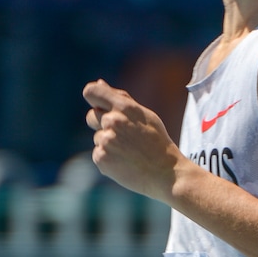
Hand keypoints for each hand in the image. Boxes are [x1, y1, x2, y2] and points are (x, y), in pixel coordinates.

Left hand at [83, 79, 179, 199]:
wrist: (166, 173)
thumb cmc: (157, 142)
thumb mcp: (144, 115)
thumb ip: (121, 98)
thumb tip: (99, 83)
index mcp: (124, 107)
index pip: (91, 92)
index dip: (92, 97)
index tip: (97, 104)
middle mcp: (112, 122)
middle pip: (91, 116)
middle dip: (102, 123)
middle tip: (123, 136)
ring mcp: (105, 141)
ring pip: (97, 137)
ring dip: (109, 143)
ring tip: (129, 152)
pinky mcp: (101, 158)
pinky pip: (98, 153)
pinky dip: (108, 158)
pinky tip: (125, 162)